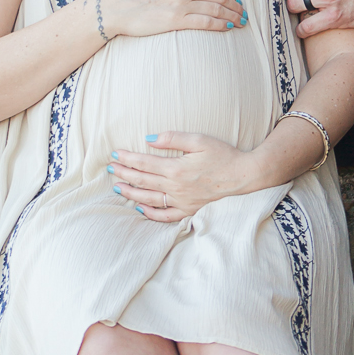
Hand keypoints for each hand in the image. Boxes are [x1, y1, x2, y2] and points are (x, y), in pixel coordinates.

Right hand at [100, 0, 244, 38]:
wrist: (116, 7)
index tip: (238, 0)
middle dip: (236, 5)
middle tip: (245, 13)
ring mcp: (180, 3)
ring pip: (216, 9)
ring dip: (232, 16)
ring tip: (241, 21)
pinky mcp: (175, 20)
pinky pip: (205, 22)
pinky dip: (221, 24)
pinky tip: (229, 27)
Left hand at [108, 133, 250, 220]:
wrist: (244, 177)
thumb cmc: (223, 156)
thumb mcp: (199, 140)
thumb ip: (173, 138)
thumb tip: (149, 139)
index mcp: (176, 168)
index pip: (144, 163)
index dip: (127, 158)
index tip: (114, 154)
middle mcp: (176, 187)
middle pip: (142, 181)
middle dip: (123, 174)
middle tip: (109, 169)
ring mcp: (182, 201)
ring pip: (149, 199)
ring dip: (130, 194)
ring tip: (117, 188)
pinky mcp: (189, 210)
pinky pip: (165, 216)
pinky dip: (150, 214)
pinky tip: (140, 209)